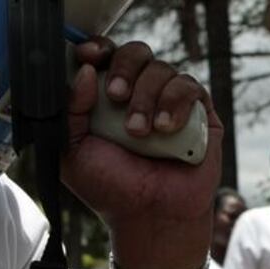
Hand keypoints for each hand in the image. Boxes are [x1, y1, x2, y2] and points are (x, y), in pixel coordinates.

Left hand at [60, 39, 223, 268]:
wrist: (150, 218)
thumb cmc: (112, 189)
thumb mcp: (73, 152)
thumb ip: (69, 110)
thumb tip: (86, 71)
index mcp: (108, 99)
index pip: (106, 56)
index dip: (99, 49)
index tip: (90, 57)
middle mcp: (141, 96)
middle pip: (136, 53)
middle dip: (124, 68)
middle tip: (115, 95)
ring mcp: (171, 104)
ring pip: (163, 70)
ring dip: (148, 96)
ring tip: (140, 132)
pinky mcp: (200, 116)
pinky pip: (191, 88)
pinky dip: (175, 103)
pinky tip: (165, 129)